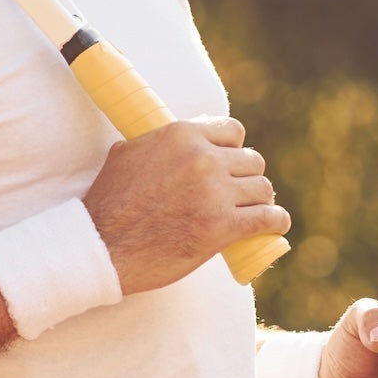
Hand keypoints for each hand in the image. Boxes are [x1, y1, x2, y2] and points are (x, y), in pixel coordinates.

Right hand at [82, 116, 290, 295]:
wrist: (102, 245)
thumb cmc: (109, 204)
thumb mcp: (127, 154)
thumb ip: (156, 142)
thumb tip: (168, 139)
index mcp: (181, 134)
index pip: (232, 131)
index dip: (234, 150)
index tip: (231, 165)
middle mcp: (203, 158)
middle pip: (252, 160)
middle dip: (247, 177)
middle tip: (240, 194)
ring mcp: (215, 192)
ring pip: (263, 188)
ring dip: (260, 201)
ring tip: (253, 212)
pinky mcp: (223, 226)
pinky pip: (269, 218)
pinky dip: (276, 222)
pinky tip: (275, 226)